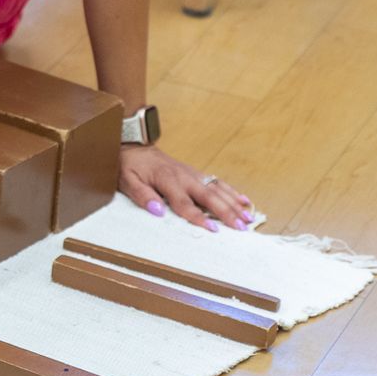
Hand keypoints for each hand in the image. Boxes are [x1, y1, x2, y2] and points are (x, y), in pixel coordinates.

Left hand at [118, 144, 252, 231]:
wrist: (134, 146)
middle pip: (209, 196)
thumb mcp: (127, 181)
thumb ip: (142, 196)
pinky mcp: (196, 173)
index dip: (198, 217)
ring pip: (218, 189)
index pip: (184, 203)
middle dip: (227, 212)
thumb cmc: (130, 167)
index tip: (213, 229)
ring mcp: (192, 174)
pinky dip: (232, 191)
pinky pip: (217, 182)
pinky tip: (244, 200)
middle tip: (241, 227)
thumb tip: (157, 210)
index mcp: (167, 180)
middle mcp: (184, 177)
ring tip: (248, 217)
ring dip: (234, 203)